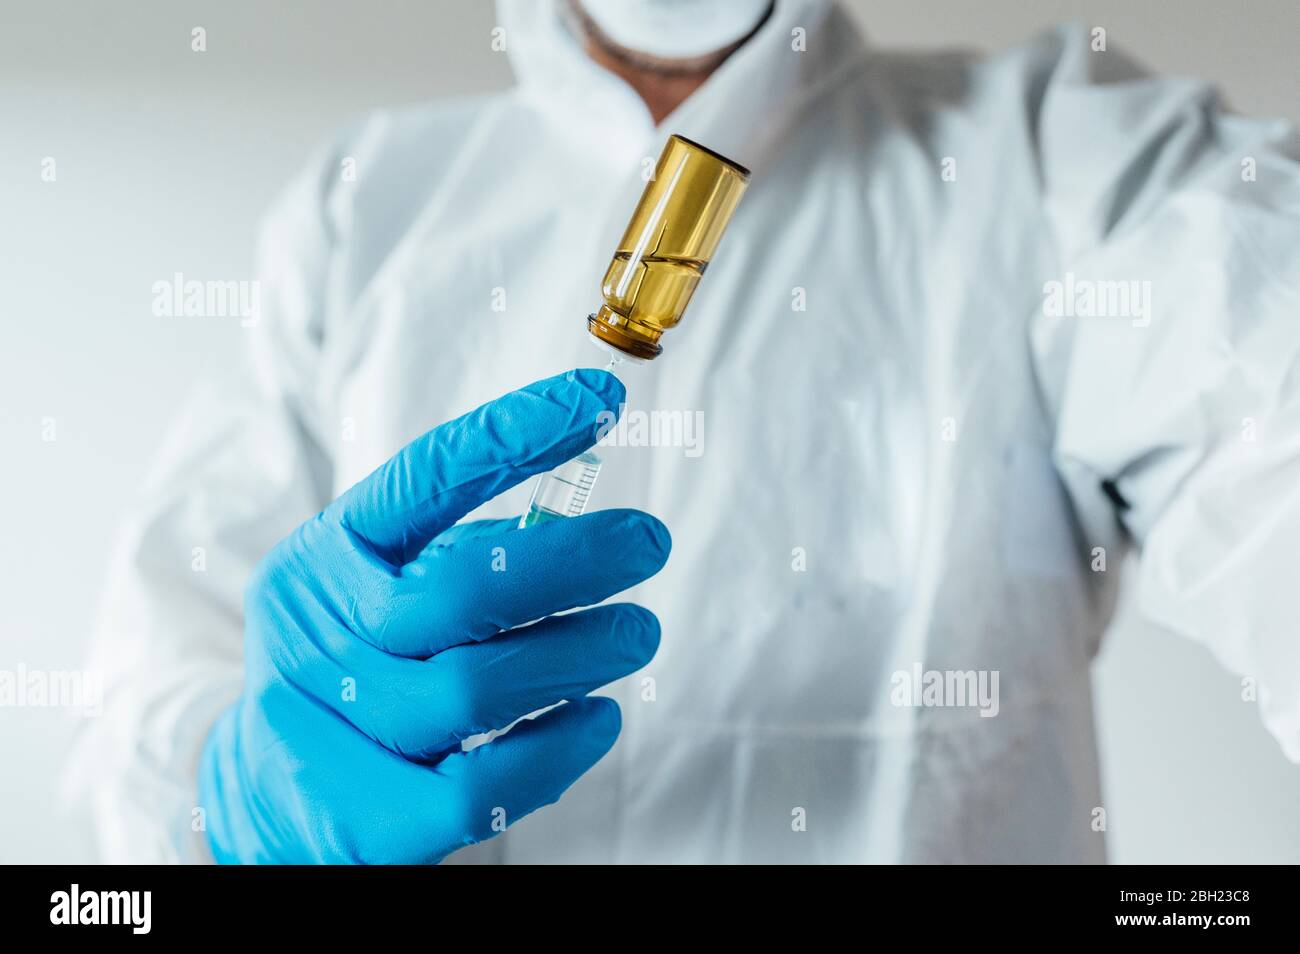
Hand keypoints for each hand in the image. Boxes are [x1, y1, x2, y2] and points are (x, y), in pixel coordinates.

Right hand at [198, 369, 669, 862]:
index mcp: (326, 558)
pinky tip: (598, 717)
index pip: (422, 481)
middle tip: (647, 542)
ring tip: (634, 634)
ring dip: (580, 654)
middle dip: (574, 561)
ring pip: (477, 689)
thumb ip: (455, 555)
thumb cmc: (356, 667)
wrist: (263, 795)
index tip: (598, 401)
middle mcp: (321, 635)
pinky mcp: (366, 820)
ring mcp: (335, 730)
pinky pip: (483, 786)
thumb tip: (578, 525)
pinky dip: (559, 748)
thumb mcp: (379, 586)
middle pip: (461, 591)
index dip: (514, 435)